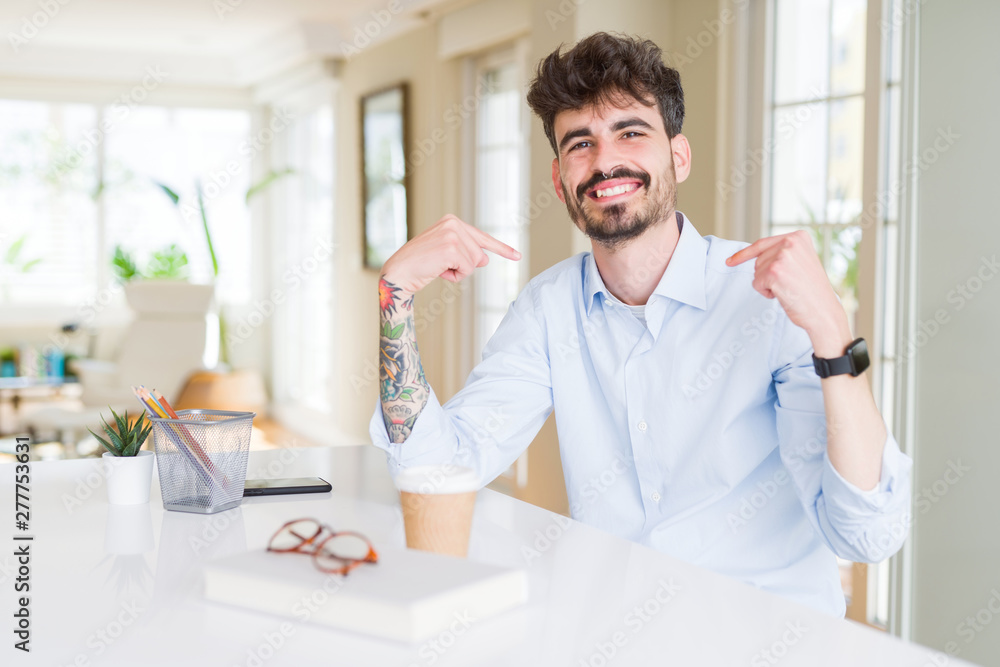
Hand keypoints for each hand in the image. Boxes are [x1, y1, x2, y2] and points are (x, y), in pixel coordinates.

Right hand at [380, 214, 520, 294]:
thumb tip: (485, 259)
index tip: (517, 256)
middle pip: (479, 253)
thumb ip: (467, 252)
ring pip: (474, 263)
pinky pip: (467, 270)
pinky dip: (455, 276)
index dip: (501, 249)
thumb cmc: (420, 264)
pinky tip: (438, 271)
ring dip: (458, 272)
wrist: (399, 272)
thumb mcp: (446, 255)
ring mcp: (452, 234)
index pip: (482, 237)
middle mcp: (453, 223)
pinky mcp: (451, 248)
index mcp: (451, 221)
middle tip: (441, 265)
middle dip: (464, 266)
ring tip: (438, 267)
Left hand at [725, 230, 848, 344]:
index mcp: (799, 236)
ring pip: (756, 271)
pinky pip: (756, 283)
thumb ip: (781, 253)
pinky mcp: (774, 271)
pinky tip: (784, 294)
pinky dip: (766, 292)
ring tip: (789, 288)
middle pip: (758, 259)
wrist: (824, 311)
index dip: (744, 254)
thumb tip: (753, 255)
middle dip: (767, 275)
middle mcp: (791, 242)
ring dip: (768, 284)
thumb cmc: (811, 291)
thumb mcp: (800, 262)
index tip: (730, 261)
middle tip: (790, 283)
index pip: (763, 243)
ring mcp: (782, 256)